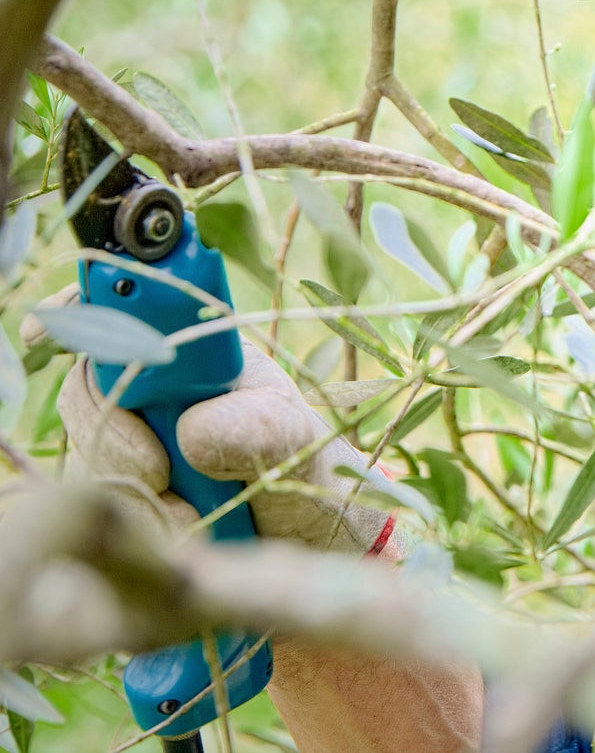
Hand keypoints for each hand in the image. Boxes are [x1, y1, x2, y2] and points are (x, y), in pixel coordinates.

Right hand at [54, 337, 403, 555]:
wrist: (304, 528)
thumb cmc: (299, 462)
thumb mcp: (289, 438)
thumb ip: (250, 427)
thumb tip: (189, 433)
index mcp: (196, 347)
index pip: (127, 309)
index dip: (82, 311)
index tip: (46, 330)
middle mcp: (155, 382)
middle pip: (87, 384)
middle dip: (112, 432)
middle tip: (159, 472)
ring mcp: (131, 429)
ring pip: (88, 443)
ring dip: (131, 482)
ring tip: (192, 507)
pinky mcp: (120, 478)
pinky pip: (96, 491)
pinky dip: (137, 513)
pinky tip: (182, 522)